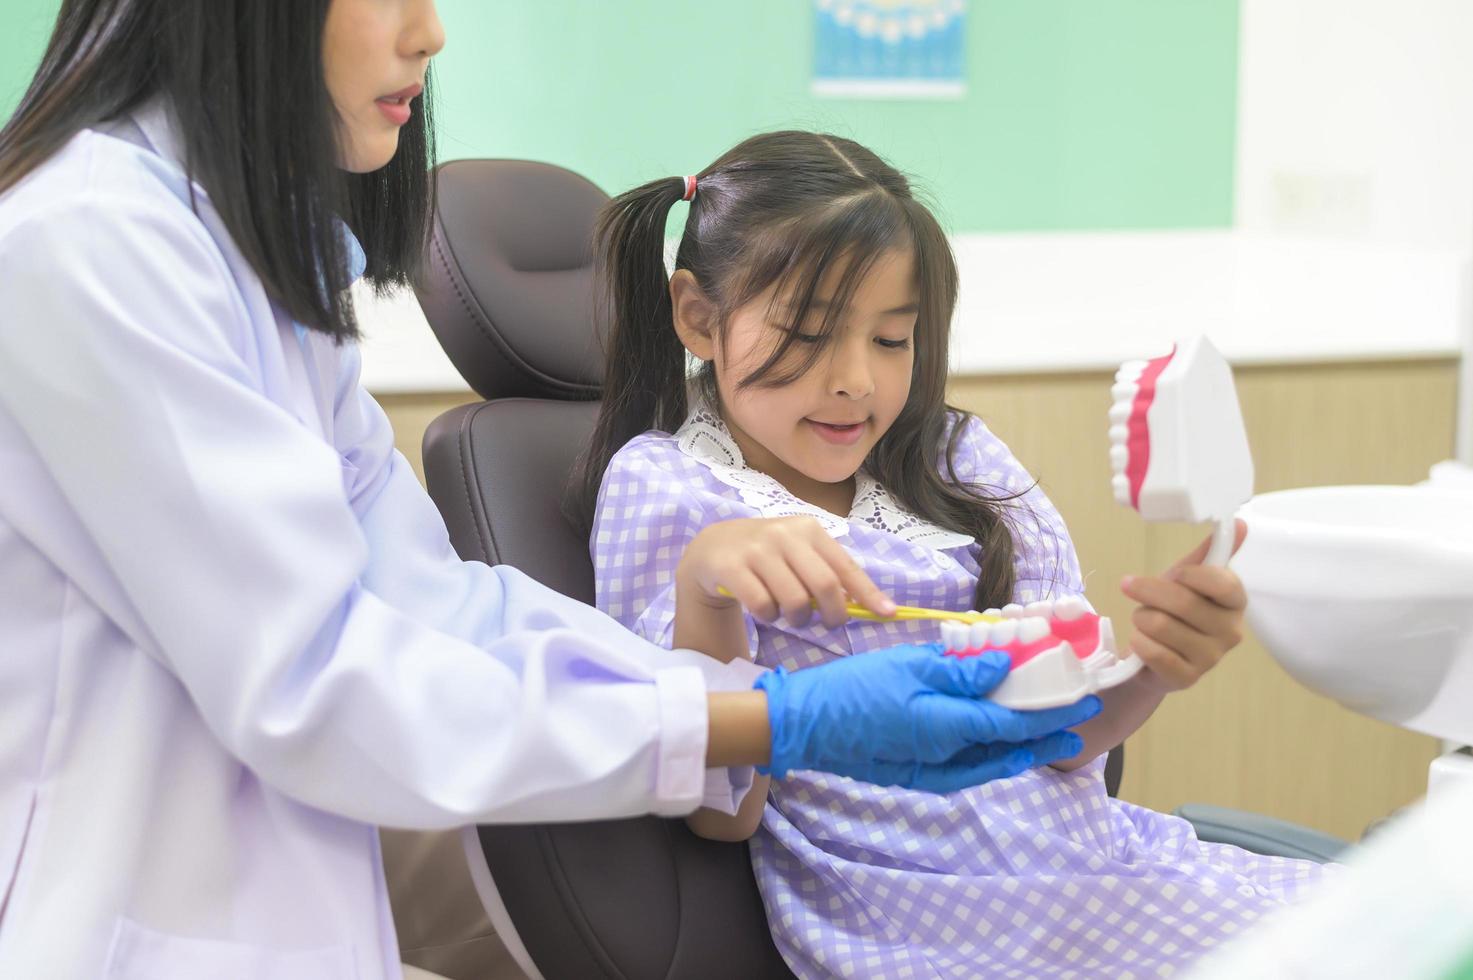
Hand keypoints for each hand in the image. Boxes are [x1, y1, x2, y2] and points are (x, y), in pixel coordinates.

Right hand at [678, 517, 894, 627]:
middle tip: (828, 624)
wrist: (712, 547)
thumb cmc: (767, 555)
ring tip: (790, 615)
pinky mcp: (732, 566)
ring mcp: (756, 549)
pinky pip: (763, 606)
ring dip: (797, 619)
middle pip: (824, 586)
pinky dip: (770, 617)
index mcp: (808, 529)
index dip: (868, 593)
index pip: (845, 566)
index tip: (887, 613)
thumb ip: (828, 573)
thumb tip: (871, 605)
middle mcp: (784, 534)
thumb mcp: (799, 554)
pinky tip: (765, 611)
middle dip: (833, 614)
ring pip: (794, 601)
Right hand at [754, 643, 1101, 792]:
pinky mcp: (914, 773)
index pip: (1013, 724)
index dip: (1051, 713)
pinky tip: (997, 748)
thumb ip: (959, 670)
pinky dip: (991, 758)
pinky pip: (966, 770)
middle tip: (1078, 722)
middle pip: (1009, 751)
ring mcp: (928, 771)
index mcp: (946, 729)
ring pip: (990, 765)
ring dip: (1023, 751)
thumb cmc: (851, 690)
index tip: (1082, 698)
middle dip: (1047, 736)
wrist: (802, 727)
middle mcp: (945, 759)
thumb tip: (1003, 666)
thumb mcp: (907, 666)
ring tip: (1049, 739)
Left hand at [1121, 519, 1248, 692]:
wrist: (1150, 656)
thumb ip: (1209, 553)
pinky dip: (1138, 641)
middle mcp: (1230, 632)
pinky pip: (1153, 651)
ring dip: (1140, 617)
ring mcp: (1210, 658)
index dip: (1193, 576)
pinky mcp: (1186, 678)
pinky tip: (1141, 641)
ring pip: (1162, 625)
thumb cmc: (1171, 611)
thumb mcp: (1185, 578)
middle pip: (1183, 602)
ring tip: (1142, 619)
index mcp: (1235, 603)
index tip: (1175, 574)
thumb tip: (1238, 524)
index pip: (1224, 584)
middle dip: (1148, 592)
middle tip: (1131, 586)